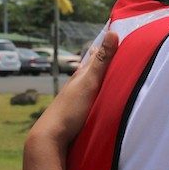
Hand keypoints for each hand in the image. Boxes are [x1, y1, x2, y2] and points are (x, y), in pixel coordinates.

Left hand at [26, 32, 119, 157]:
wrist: (51, 136)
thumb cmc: (71, 108)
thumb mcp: (89, 82)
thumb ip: (101, 61)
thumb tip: (112, 33)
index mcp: (80, 75)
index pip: (94, 56)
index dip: (104, 46)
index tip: (115, 35)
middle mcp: (77, 85)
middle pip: (92, 69)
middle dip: (103, 61)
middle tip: (116, 52)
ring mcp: (76, 99)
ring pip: (91, 84)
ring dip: (101, 79)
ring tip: (111, 74)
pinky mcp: (77, 113)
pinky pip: (91, 99)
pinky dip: (98, 94)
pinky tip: (100, 98)